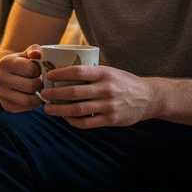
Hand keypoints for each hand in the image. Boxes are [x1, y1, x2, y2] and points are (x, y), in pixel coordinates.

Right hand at [0, 45, 44, 112]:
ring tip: (40, 91)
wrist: (7, 77)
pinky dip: (33, 105)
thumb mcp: (27, 54)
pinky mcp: (6, 105)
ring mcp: (0, 93)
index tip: (39, 70)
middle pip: (31, 86)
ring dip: (39, 97)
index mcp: (5, 62)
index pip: (31, 69)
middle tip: (42, 82)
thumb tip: (37, 54)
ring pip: (28, 100)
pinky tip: (33, 97)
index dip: (40, 70)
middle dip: (40, 85)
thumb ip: (34, 51)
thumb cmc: (22, 64)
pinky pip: (25, 108)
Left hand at [40, 64, 155, 128]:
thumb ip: (91, 71)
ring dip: (59, 110)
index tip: (48, 76)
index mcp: (104, 73)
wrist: (149, 97)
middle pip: (74, 92)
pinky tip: (65, 118)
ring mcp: (109, 105)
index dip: (60, 74)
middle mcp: (106, 89)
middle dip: (55, 94)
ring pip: (78, 109)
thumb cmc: (123, 82)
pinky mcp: (111, 120)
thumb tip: (62, 68)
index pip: (78, 71)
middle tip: (43, 94)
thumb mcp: (110, 71)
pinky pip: (87, 123)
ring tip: (48, 109)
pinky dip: (73, 121)